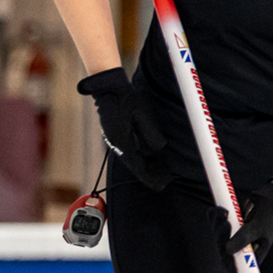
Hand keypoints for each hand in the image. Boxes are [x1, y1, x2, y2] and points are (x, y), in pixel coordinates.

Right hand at [77, 67, 170, 190]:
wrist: (108, 87)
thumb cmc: (126, 98)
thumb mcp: (143, 113)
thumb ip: (150, 131)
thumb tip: (159, 148)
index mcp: (122, 139)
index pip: (137, 164)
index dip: (150, 175)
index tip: (161, 184)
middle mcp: (116, 142)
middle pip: (134, 164)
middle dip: (149, 174)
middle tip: (164, 182)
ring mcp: (113, 138)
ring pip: (131, 158)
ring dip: (144, 166)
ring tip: (159, 173)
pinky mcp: (114, 134)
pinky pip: (127, 150)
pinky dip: (139, 157)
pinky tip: (148, 158)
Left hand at [223, 181, 272, 262]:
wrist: (269, 202)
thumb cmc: (268, 218)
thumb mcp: (258, 229)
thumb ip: (244, 238)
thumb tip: (228, 251)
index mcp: (250, 255)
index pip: (235, 267)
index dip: (227, 262)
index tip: (226, 251)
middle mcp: (239, 247)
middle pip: (222, 248)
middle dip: (221, 235)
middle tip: (227, 223)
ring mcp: (231, 236)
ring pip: (217, 233)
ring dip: (218, 222)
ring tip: (225, 212)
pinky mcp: (225, 224)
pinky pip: (214, 221)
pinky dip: (215, 214)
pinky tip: (221, 209)